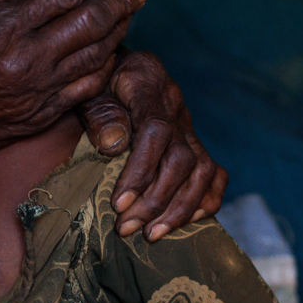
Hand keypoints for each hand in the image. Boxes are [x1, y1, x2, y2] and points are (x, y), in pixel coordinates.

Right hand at [0, 0, 145, 170]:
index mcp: (0, 28)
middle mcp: (24, 59)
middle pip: (92, 21)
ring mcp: (37, 90)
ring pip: (98, 53)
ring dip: (120, 29)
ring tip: (129, 11)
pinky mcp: (41, 115)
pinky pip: (89, 87)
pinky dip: (106, 65)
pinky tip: (111, 50)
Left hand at [81, 51, 227, 238]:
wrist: (111, 68)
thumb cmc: (93, 83)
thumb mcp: (87, 89)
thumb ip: (98, 113)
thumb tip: (113, 144)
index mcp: (147, 81)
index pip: (156, 131)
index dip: (140, 171)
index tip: (118, 204)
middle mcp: (174, 103)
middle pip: (182, 159)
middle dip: (156, 201)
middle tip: (127, 228)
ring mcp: (188, 123)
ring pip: (203, 170)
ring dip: (179, 209)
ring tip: (151, 234)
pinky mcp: (194, 141)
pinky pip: (215, 173)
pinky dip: (205, 201)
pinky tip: (183, 222)